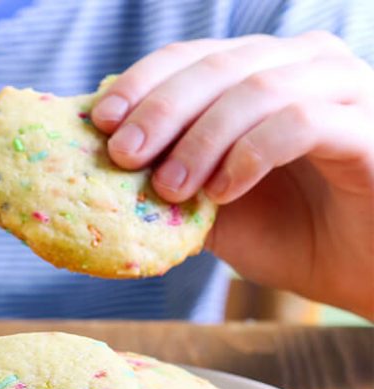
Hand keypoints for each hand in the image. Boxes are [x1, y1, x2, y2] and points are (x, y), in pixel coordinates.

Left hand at [91, 32, 373, 318]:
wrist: (362, 272)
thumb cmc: (290, 235)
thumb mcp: (213, 209)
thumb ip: (171, 181)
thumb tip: (105, 168)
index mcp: (260, 74)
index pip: (192, 57)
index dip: (142, 83)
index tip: (101, 121)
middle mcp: (302, 66)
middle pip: (217, 65)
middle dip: (161, 110)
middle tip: (123, 155)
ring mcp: (342, 89)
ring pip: (256, 88)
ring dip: (201, 139)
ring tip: (169, 189)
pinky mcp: (368, 127)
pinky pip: (301, 121)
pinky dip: (250, 154)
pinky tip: (222, 192)